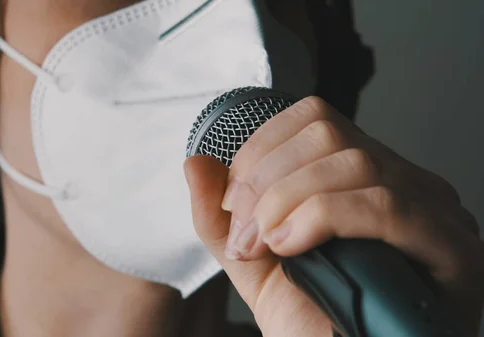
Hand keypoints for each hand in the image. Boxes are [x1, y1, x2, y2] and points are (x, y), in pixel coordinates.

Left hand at [184, 96, 483, 335]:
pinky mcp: (448, 245)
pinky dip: (321, 217)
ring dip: (287, 201)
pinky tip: (294, 247)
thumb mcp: (253, 264)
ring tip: (268, 246)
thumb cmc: (310, 319)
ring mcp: (429, 209)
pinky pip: (382, 204)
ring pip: (352, 162)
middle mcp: (398, 182)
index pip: (312, 119)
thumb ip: (220, 216)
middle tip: (247, 233)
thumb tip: (195, 164)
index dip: (261, 149)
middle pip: (327, 133)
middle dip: (265, 181)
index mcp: (356, 179)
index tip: (234, 201)